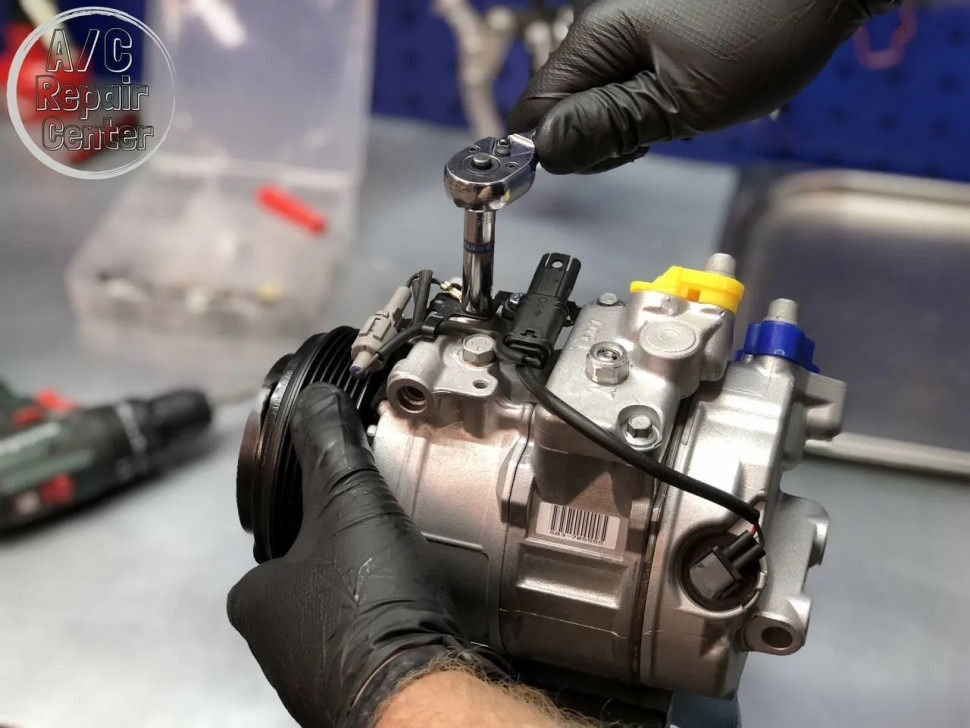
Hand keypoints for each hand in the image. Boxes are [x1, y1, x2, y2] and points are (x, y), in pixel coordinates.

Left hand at [227, 384, 507, 727]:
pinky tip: (419, 612)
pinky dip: (390, 627)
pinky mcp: (353, 694)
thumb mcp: (348, 500)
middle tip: (388, 539)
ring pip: (343, 614)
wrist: (416, 690)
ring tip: (409, 572)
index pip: (276, 542)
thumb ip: (330, 446)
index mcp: (254, 599)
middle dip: (350, 559)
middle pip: (313, 577)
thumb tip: (316, 400)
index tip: (351, 507)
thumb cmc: (367, 603)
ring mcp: (313, 675)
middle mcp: (274, 645)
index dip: (316, 516)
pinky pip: (370, 645)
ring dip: (374, 594)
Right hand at [507, 0, 896, 173]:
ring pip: (592, 96)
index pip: (534, 110)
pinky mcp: (648, 27)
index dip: (553, 149)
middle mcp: (599, 25)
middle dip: (596, 136)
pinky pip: (622, 78)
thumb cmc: (762, 36)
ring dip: (624, 120)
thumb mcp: (682, 102)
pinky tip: (682, 93)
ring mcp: (624, 24)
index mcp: (595, 38)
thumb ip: (609, 129)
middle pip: (560, 105)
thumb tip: (547, 152)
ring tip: (676, 109)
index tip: (602, 160)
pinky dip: (645, 98)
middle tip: (653, 132)